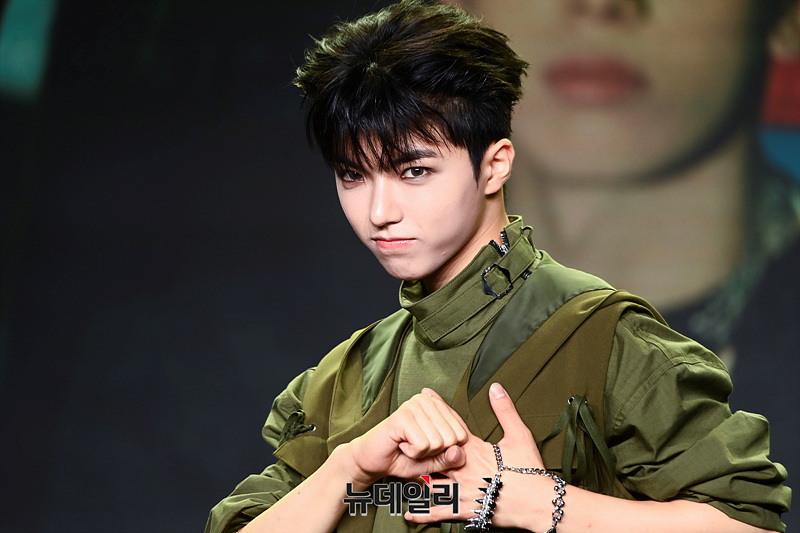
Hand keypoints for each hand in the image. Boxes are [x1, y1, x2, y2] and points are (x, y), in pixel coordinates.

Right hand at [344, 388, 468, 487]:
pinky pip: (423, 445)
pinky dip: (413, 453)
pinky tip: (401, 444)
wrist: (373, 461)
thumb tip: (459, 450)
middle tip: (415, 446)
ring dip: (422, 453)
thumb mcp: (433, 461)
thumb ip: (449, 457)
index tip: (426, 446)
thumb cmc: (402, 458)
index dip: (445, 450)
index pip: (462, 434)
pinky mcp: (402, 416)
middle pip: (452, 438)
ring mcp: (414, 406)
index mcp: (437, 406)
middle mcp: (426, 401)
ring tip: (407, 444)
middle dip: (434, 452)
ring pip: (438, 442)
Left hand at [407, 383, 554, 531]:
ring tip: (400, 468)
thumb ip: (505, 410)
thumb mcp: (519, 435)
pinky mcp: (463, 509)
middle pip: (434, 452)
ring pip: (431, 481)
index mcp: (473, 449)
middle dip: (418, 443)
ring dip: (416, 475)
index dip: (438, 410)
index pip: (451, 425)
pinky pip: (438, 513)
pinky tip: (409, 514)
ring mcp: (460, 489)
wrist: (535, 502)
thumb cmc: (529, 470)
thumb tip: (495, 387)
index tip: (425, 396)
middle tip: (401, 433)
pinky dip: (423, 514)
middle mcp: (461, 468)